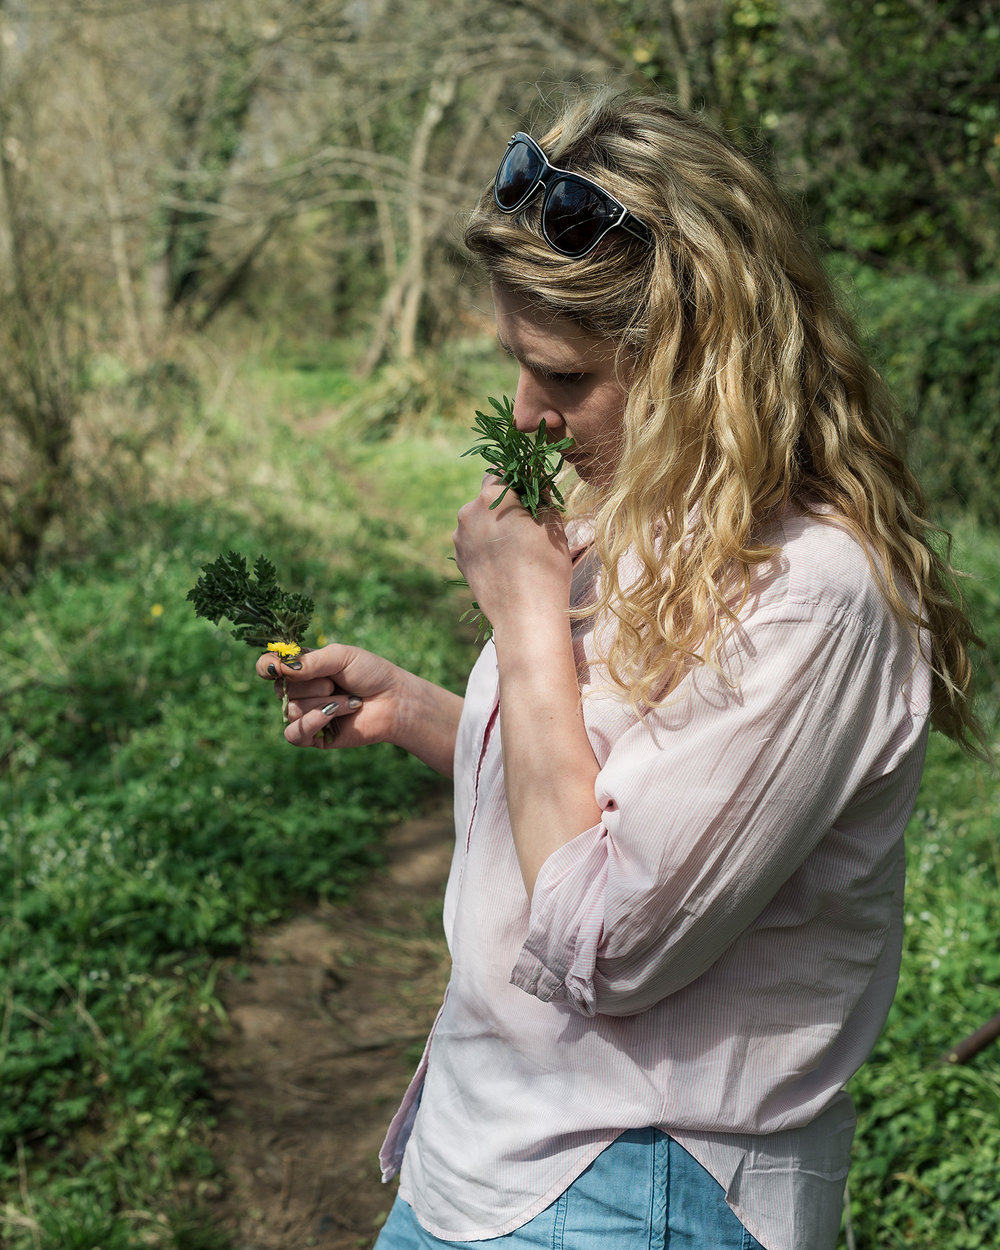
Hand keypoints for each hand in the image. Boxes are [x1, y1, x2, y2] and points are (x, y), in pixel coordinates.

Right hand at [254, 643, 463, 775]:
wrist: (395, 701)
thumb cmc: (371, 674)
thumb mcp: (340, 656)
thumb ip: (309, 661)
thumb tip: (278, 669)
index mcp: (302, 668)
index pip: (267, 667)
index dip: (266, 667)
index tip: (276, 667)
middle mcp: (300, 691)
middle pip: (281, 689)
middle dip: (314, 684)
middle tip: (339, 683)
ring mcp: (306, 715)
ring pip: (291, 710)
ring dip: (325, 703)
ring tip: (350, 700)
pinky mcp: (314, 737)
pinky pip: (294, 733)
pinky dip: (312, 722)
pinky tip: (332, 715)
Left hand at [453, 475, 571, 633]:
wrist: (525, 614)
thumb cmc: (545, 564)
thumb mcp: (552, 521)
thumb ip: (540, 493)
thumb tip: (533, 480)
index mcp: (490, 497)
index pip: (501, 472)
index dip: (517, 482)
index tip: (531, 497)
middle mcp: (467, 513)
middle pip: (488, 498)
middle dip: (504, 506)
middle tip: (527, 526)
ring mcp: (460, 538)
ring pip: (479, 521)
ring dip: (494, 526)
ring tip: (517, 549)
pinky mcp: (460, 560)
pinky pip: (474, 542)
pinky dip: (486, 546)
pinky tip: (505, 563)